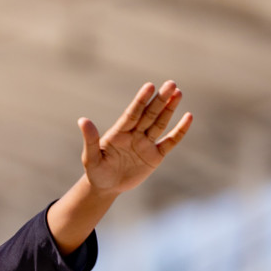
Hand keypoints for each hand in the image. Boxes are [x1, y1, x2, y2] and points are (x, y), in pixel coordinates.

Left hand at [78, 81, 192, 194]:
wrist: (106, 187)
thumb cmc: (96, 171)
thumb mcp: (90, 158)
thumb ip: (90, 140)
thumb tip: (82, 120)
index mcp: (119, 132)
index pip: (132, 113)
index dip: (141, 100)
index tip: (149, 86)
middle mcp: (134, 134)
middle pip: (149, 114)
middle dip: (160, 100)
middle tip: (171, 84)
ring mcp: (146, 143)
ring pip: (160, 124)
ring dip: (169, 109)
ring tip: (178, 93)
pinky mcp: (155, 156)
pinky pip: (170, 142)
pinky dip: (179, 131)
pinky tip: (188, 117)